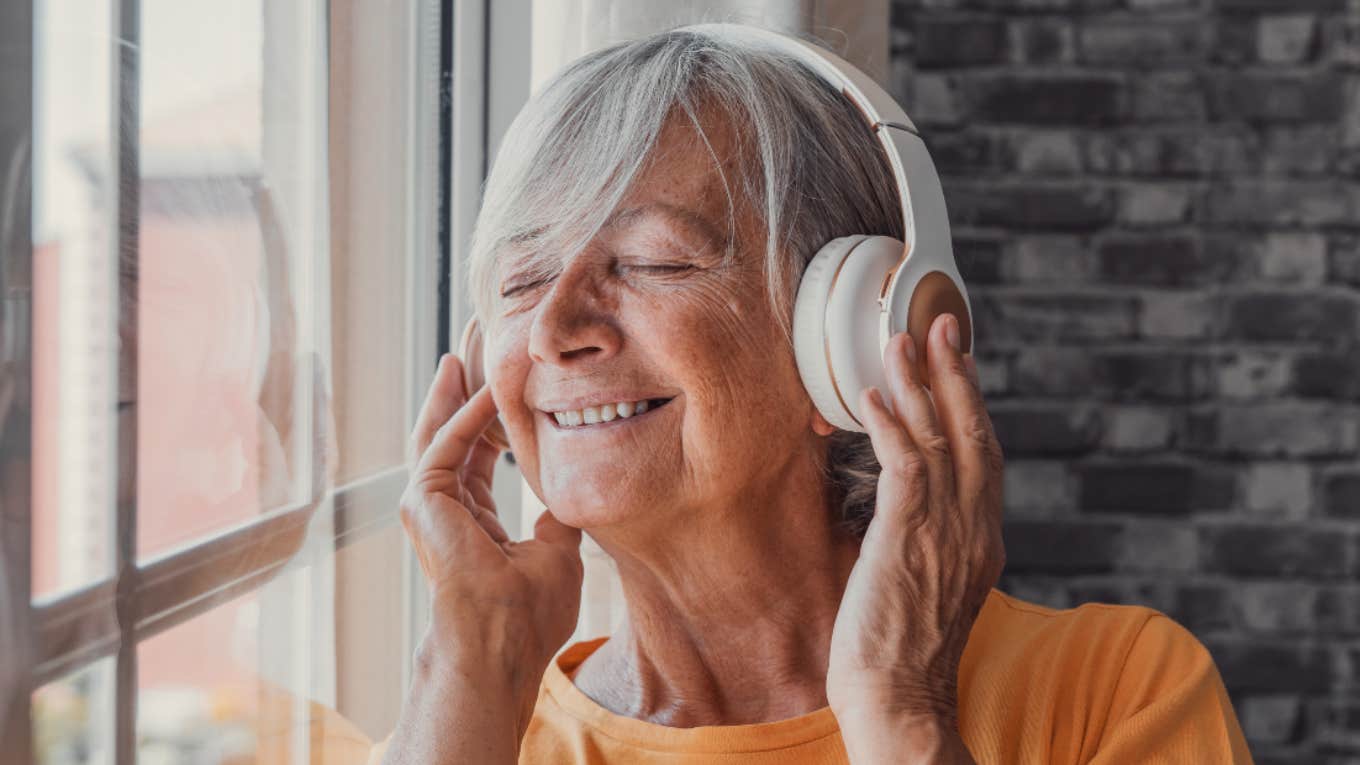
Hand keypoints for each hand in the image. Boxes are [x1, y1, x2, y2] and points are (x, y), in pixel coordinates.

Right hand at [400, 353, 583, 730]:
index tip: (510, 372)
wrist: (502, 645)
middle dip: (468, 382)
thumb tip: (574, 490)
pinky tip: (492, 384)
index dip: (494, 411)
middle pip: (454, 428)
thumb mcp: (558, 550)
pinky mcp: (423, 501)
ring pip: (442, 427)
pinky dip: (468, 412)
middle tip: (481, 334)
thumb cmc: (531, 612)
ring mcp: (427, 504)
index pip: (479, 449)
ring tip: (472, 339)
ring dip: (458, 384)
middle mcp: (442, 506)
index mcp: (470, 517)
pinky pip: (447, 443)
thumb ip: (557, 515)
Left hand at [826, 314, 1004, 761]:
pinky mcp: (908, 536)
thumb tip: (911, 520)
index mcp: (983, 541)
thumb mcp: (931, 589)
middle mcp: (974, 528)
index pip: (984, 458)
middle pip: (974, 433)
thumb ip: (931, 546)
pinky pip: (905, 462)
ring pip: (942, 437)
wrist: (900, 699)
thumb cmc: (903, 653)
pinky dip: (890, 422)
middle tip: (943, 324)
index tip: (958, 364)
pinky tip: (873, 393)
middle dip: (957, 374)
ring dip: (919, 382)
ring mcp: (945, 531)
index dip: (971, 406)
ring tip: (900, 337)